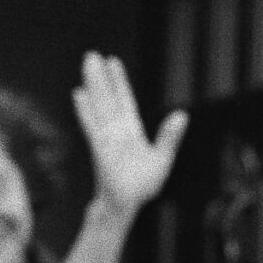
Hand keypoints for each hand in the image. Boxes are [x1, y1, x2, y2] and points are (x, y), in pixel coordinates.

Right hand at [72, 51, 188, 211]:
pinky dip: (86, 111)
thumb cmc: (141, 187)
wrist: (124, 207)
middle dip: (101, 77)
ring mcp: (106, 139)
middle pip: (108, 99)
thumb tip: (182, 115)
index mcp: (132, 132)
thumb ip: (169, 137)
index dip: (119, 82)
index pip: (125, 101)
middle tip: (92, 55)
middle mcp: (117, 132)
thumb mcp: (161, 160)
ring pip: (99, 107)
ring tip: (86, 65)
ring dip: (93, 86)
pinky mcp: (101, 151)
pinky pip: (93, 127)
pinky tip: (79, 94)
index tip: (113, 62)